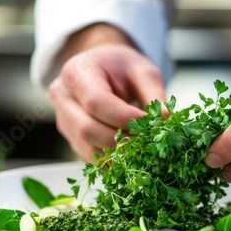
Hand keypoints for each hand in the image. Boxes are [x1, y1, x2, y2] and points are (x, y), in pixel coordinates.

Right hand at [48, 26, 165, 161]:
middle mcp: (63, 98)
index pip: (96, 102)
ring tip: (144, 149)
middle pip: (87, 129)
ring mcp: (64, 121)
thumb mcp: (143, 72)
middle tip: (150, 140)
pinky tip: (134, 157)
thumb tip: (167, 119)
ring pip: (88, 149)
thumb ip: (154, 95)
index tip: (151, 124)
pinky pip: (92, 158)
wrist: (103, 69)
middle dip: (122, 139)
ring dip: (119, 155)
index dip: (125, 118)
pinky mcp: (72, 139)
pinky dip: (115, 162)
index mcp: (77, 72)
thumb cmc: (122, 68)